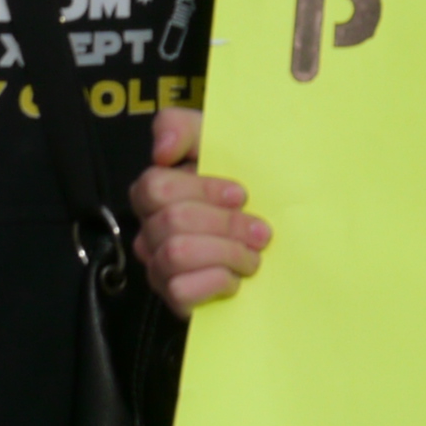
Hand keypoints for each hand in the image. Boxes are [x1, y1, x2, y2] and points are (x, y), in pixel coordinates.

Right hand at [130, 103, 268, 314]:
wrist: (275, 245)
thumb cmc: (243, 191)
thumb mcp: (219, 145)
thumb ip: (183, 127)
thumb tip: (162, 150)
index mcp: (156, 192)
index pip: (155, 186)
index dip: (202, 190)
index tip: (241, 195)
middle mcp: (150, 229)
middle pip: (171, 221)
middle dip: (225, 225)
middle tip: (260, 232)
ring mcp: (159, 266)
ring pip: (176, 254)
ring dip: (225, 253)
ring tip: (252, 256)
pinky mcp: (174, 298)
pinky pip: (181, 290)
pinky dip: (216, 283)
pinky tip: (235, 279)